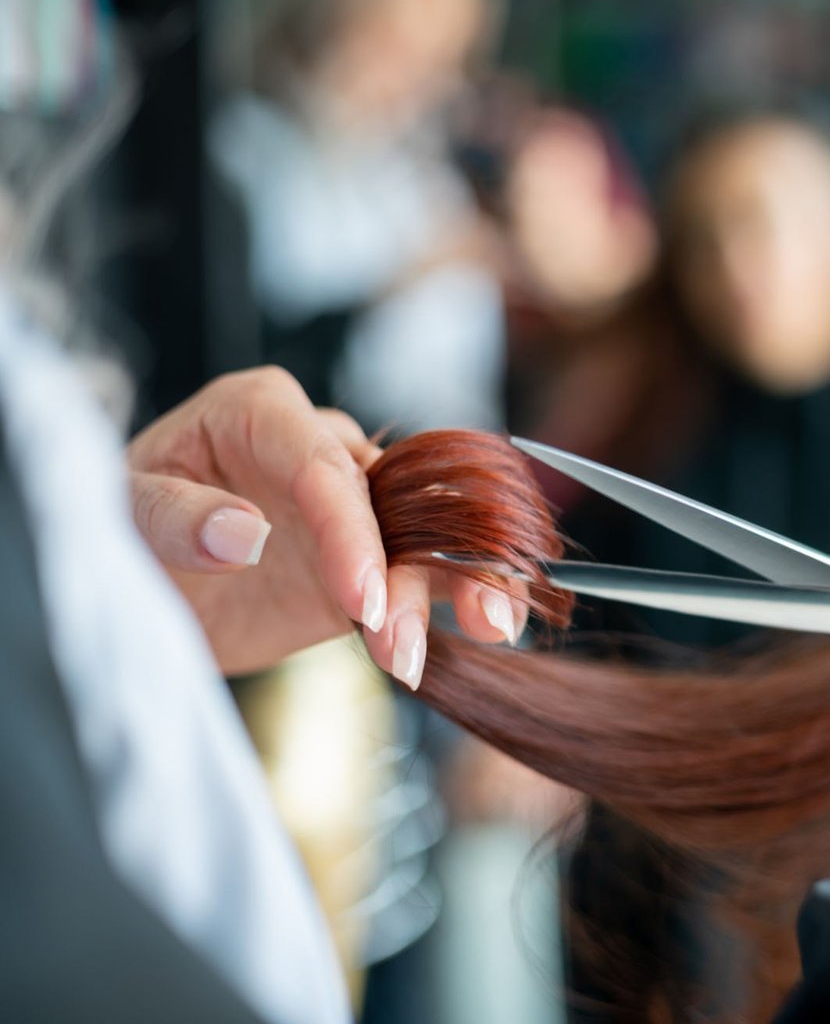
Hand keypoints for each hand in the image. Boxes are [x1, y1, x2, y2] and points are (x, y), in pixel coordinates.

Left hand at [127, 367, 523, 680]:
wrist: (136, 586)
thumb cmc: (114, 527)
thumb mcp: (119, 513)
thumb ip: (174, 516)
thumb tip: (244, 532)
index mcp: (259, 411)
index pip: (320, 461)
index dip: (348, 527)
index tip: (357, 594)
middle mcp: (319, 448)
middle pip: (390, 495)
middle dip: (410, 564)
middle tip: (399, 637)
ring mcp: (353, 506)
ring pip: (427, 531)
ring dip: (461, 579)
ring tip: (490, 627)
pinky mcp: (372, 560)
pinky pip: (431, 570)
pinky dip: (465, 594)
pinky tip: (496, 623)